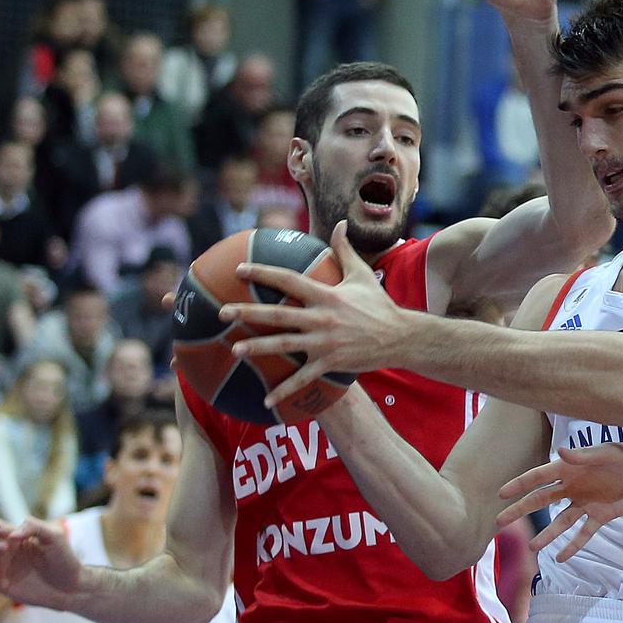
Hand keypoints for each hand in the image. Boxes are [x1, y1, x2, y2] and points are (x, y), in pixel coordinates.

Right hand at [0, 513, 82, 610]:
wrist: (69, 586)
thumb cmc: (64, 558)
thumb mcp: (54, 536)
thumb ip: (34, 527)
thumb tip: (10, 535)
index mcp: (15, 535)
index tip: (4, 532)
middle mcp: (4, 550)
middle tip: (5, 549)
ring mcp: (1, 568)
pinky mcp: (0, 586)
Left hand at [218, 221, 406, 406]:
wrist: (400, 336)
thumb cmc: (378, 304)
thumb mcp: (362, 274)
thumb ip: (345, 249)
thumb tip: (338, 223)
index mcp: (326, 295)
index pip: (289, 280)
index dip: (263, 273)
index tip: (240, 270)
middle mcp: (322, 318)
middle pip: (278, 315)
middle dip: (248, 313)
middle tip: (222, 313)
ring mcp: (325, 342)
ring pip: (285, 345)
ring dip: (258, 348)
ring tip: (234, 350)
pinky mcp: (331, 363)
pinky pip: (303, 378)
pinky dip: (285, 390)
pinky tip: (266, 400)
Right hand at [496, 443, 622, 561]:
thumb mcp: (605, 454)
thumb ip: (582, 456)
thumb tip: (560, 451)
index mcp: (570, 468)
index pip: (539, 477)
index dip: (520, 484)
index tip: (501, 493)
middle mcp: (574, 486)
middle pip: (542, 500)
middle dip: (521, 510)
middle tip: (501, 521)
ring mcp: (586, 502)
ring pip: (561, 521)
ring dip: (547, 534)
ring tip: (533, 547)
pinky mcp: (601, 515)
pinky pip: (583, 533)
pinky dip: (573, 545)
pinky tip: (562, 557)